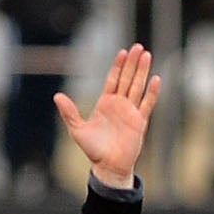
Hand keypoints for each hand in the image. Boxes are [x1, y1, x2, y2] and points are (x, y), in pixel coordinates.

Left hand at [56, 44, 161, 186]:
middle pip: (127, 78)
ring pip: (138, 87)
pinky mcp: (140, 122)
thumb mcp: (77, 129)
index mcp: (105, 103)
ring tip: (147, 55)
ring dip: (143, 72)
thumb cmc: (93, 149)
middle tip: (138, 47)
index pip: (113, 79)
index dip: (118, 66)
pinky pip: (147, 104)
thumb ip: (69, 112)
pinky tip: (156, 80)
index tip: (123, 52)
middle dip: (133, 63)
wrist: (108, 166)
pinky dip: (152, 92)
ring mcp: (131, 112)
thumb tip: (57, 96)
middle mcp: (119, 105)